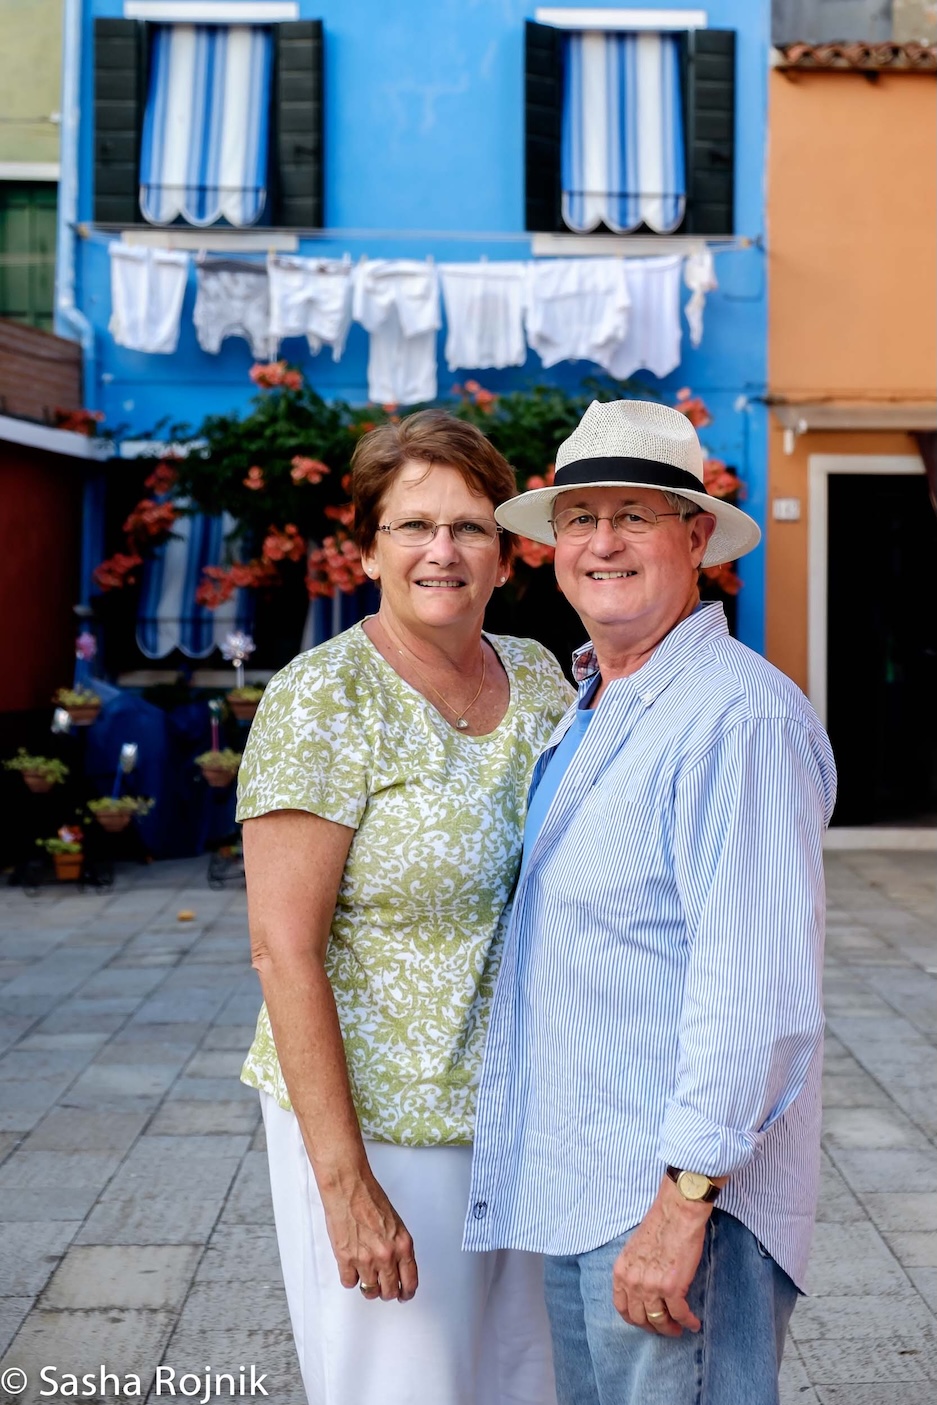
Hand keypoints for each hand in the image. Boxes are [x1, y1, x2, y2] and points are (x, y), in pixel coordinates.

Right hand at [320, 1171, 418, 1301]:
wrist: (349, 1188)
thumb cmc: (370, 1198)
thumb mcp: (396, 1223)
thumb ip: (398, 1246)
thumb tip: (398, 1265)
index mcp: (403, 1245)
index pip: (410, 1281)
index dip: (407, 1292)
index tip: (404, 1295)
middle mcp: (386, 1255)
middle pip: (389, 1291)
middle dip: (387, 1292)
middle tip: (383, 1288)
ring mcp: (365, 1260)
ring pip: (369, 1291)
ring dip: (367, 1286)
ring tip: (365, 1274)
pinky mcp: (346, 1259)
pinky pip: (349, 1282)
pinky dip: (350, 1277)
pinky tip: (351, 1266)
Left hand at [611, 1177, 710, 1335]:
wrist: (677, 1213)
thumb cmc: (660, 1225)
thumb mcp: (634, 1250)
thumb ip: (634, 1271)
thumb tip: (642, 1290)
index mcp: (621, 1271)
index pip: (621, 1307)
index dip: (634, 1319)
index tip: (645, 1322)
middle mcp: (632, 1282)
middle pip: (639, 1318)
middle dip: (652, 1327)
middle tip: (664, 1328)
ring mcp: (651, 1286)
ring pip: (658, 1320)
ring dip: (670, 1329)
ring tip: (678, 1328)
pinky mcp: (672, 1288)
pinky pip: (679, 1314)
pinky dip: (688, 1322)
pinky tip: (693, 1323)